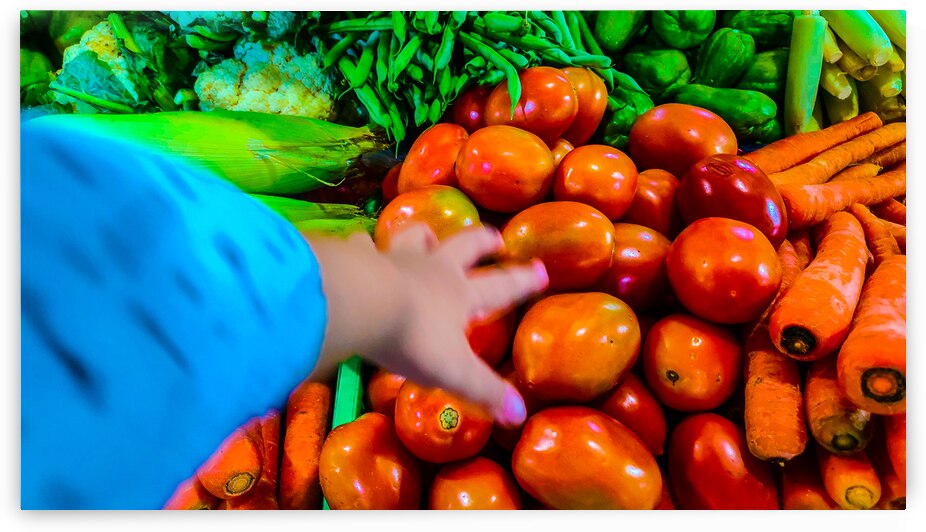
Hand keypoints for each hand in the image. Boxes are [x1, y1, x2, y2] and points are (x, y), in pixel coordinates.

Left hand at [306, 224, 547, 427]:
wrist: (362, 305)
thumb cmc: (413, 339)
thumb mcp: (455, 372)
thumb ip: (486, 391)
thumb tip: (519, 414)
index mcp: (461, 294)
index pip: (501, 286)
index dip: (522, 280)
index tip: (540, 270)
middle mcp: (433, 269)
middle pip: (464, 246)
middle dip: (482, 242)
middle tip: (495, 237)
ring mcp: (396, 259)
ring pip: (416, 237)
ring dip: (424, 236)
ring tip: (428, 235)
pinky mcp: (360, 259)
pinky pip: (363, 245)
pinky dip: (363, 245)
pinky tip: (359, 244)